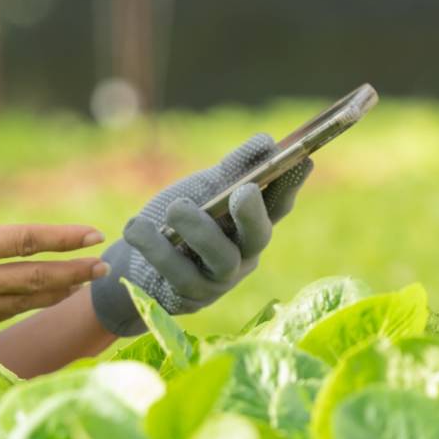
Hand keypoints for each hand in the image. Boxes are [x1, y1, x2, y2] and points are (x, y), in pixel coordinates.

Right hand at [0, 188, 109, 339]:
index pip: (24, 240)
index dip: (63, 237)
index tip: (92, 234)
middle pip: (35, 278)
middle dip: (74, 271)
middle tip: (103, 267)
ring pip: (22, 302)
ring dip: (56, 292)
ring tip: (80, 284)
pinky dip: (24, 310)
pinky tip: (33, 305)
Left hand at [88, 134, 312, 336]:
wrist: (136, 261)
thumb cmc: (179, 219)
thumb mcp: (204, 189)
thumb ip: (233, 169)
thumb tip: (266, 142)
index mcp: (251, 224)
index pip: (278, 205)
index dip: (291, 185)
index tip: (302, 159)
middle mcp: (243, 254)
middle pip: (258, 237)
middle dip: (253, 214)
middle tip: (243, 191)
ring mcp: (219, 279)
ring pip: (220, 258)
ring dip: (198, 229)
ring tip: (175, 207)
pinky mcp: (189, 296)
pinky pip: (176, 272)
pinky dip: (154, 245)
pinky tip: (136, 226)